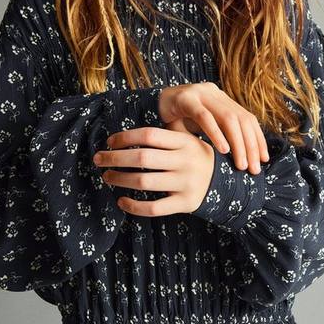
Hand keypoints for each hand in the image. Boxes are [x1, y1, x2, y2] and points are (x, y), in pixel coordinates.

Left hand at [92, 126, 215, 216]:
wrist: (226, 183)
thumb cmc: (195, 156)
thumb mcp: (188, 138)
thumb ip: (167, 128)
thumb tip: (138, 115)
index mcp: (185, 142)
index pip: (149, 135)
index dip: (125, 137)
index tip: (109, 141)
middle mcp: (186, 162)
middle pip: (142, 158)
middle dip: (114, 158)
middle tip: (98, 159)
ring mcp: (186, 184)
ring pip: (144, 182)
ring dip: (120, 179)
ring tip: (107, 177)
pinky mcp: (185, 204)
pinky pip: (153, 208)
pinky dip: (133, 206)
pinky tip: (121, 201)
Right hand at [158, 82, 268, 174]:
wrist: (147, 104)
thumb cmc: (176, 121)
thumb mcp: (199, 129)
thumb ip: (217, 137)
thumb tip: (240, 161)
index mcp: (222, 99)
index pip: (248, 119)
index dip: (258, 139)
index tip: (263, 160)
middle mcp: (215, 93)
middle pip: (242, 119)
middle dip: (251, 145)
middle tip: (253, 169)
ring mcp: (201, 93)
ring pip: (228, 118)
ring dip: (237, 143)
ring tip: (240, 164)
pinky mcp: (185, 98)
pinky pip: (205, 117)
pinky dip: (216, 134)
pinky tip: (223, 150)